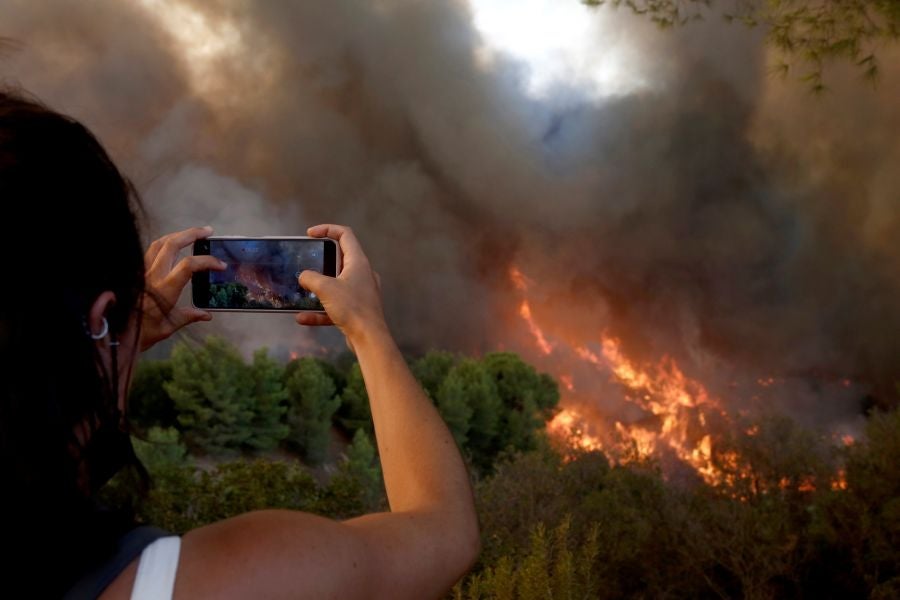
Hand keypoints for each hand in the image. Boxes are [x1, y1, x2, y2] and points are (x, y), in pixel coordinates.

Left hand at [140, 226, 225, 350]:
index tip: (220, 265)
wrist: (116, 334)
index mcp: (164, 290)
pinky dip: (165, 243)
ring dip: (178, 235)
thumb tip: (206, 314)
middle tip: (208, 231)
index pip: (188, 266)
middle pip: (172, 245)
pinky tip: (173, 245)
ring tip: (192, 234)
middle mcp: (152, 276)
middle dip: (192, 234)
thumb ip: (188, 317)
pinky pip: (151, 251)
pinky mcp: (138, 273)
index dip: (206, 261)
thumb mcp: (168, 328)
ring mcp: (143, 272)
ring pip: (159, 243)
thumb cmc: (142, 333)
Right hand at [296, 224, 385, 348]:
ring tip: (303, 289)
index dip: (327, 229)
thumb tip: (303, 277)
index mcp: (358, 262)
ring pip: (337, 284)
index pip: (345, 235)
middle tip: (306, 262)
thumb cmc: (352, 308)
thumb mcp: (325, 288)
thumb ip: (310, 278)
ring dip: (319, 287)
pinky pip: (335, 306)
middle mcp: (362, 274)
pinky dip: (320, 310)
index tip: (310, 234)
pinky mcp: (357, 310)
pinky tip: (302, 317)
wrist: (369, 339)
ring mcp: (361, 292)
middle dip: (321, 260)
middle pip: (340, 259)